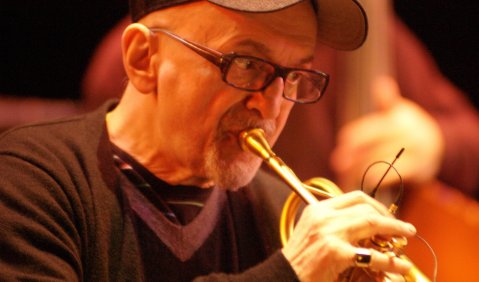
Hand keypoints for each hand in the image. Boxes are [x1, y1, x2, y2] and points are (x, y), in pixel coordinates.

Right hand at [281, 191, 415, 281]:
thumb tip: (362, 224)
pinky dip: (391, 261)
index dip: (376, 205)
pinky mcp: (335, 252)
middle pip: (366, 208)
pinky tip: (401, 266)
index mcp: (318, 209)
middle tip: (403, 229)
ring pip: (372, 223)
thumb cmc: (299, 261)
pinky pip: (372, 254)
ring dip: (395, 231)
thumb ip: (332, 223)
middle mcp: (324, 216)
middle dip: (389, 218)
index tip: (387, 215)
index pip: (354, 196)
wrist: (284, 277)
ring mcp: (329, 233)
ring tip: (406, 240)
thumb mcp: (312, 233)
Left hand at [331, 76, 444, 189]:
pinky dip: (377, 180)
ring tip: (347, 177)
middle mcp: (406, 134)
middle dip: (352, 160)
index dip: (351, 140)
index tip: (339, 149)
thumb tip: (381, 83)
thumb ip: (386, 100)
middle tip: (338, 166)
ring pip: (379, 163)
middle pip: (371, 149)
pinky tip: (366, 182)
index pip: (367, 130)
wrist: (442, 145)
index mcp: (397, 120)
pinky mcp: (419, 168)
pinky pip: (393, 175)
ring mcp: (414, 151)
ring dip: (361, 171)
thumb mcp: (400, 111)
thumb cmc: (410, 128)